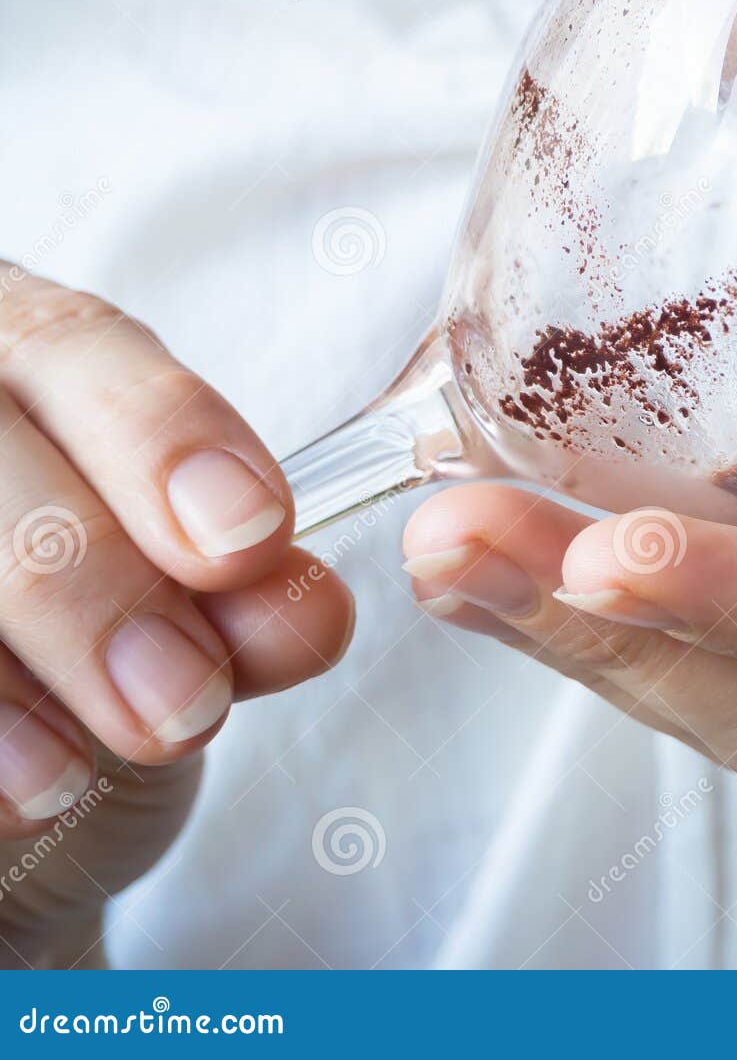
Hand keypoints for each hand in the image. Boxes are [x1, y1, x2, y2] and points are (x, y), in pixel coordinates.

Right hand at [0, 268, 352, 966]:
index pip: (73, 342)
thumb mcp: (192, 613)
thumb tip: (303, 614)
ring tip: (88, 771)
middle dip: (92, 581)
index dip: (162, 432)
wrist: (11, 751)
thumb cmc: (106, 647)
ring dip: (12, 675)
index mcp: (21, 355)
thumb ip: (246, 600)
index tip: (251, 534)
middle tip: (186, 701)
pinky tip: (13, 799)